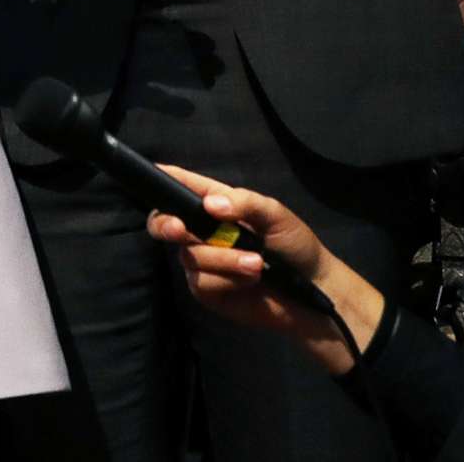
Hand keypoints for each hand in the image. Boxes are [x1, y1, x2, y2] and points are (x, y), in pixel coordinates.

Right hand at [146, 165, 383, 376]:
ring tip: (257, 264)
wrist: (311, 291)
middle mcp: (202, 232)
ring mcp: (202, 263)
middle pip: (164, 223)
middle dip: (166, 224)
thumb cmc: (294, 244)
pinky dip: (227, 280)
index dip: (164, 179)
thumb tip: (210, 204)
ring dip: (224, 259)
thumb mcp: (275, 214)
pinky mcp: (207, 291)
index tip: (152, 171)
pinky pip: (202, 282)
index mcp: (216, 206)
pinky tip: (249, 280)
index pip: (183, 188)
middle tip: (179, 229)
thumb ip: (244, 203)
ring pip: (190, 256)